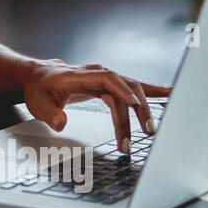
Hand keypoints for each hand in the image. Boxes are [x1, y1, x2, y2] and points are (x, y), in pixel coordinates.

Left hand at [23, 59, 170, 151]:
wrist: (37, 77)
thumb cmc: (39, 89)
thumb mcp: (38, 103)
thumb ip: (50, 114)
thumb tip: (62, 123)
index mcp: (81, 75)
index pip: (108, 79)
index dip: (123, 90)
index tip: (135, 104)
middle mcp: (97, 73)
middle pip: (125, 87)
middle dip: (137, 110)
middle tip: (143, 133)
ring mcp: (105, 78)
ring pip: (132, 89)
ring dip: (144, 108)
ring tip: (153, 128)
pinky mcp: (109, 86)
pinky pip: (132, 88)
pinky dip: (151, 92)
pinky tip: (170, 95)